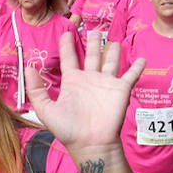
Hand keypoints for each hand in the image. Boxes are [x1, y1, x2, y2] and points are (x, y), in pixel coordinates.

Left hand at [24, 30, 142, 155]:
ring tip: (113, 39)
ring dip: (112, 50)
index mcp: (73, 82)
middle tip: (93, 29)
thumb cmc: (68, 129)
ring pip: (110, 61)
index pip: (69, 58)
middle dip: (93, 42)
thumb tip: (29, 67)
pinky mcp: (121, 89)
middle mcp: (90, 79)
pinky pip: (131, 75)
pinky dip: (137, 67)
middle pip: (92, 55)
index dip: (67, 45)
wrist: (91, 143)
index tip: (66, 32)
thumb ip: (37, 89)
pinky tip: (143, 59)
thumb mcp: (46, 109)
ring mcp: (106, 83)